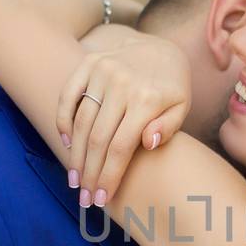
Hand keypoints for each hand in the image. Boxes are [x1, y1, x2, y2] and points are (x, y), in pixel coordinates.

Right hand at [56, 27, 189, 204]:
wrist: (159, 47)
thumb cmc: (171, 86)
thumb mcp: (181, 107)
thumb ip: (168, 128)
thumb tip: (148, 143)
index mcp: (147, 99)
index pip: (121, 147)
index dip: (109, 176)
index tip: (102, 199)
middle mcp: (122, 83)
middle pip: (98, 139)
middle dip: (90, 173)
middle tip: (84, 198)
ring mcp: (102, 71)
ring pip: (81, 121)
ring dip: (75, 155)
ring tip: (75, 179)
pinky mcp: (88, 63)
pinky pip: (68, 96)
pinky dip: (63, 121)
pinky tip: (68, 144)